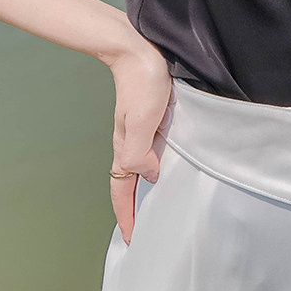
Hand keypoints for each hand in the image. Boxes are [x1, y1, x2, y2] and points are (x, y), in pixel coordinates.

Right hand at [106, 35, 172, 245]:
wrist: (137, 49)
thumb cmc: (142, 82)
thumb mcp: (142, 120)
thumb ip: (140, 151)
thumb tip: (149, 176)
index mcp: (126, 147)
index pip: (122, 190)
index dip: (127, 216)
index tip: (133, 240)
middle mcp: (130, 143)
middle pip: (128, 184)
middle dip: (133, 209)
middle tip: (145, 231)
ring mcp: (140, 131)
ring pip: (140, 169)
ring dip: (145, 190)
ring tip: (158, 207)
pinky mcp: (150, 120)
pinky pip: (151, 152)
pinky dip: (155, 168)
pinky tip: (168, 167)